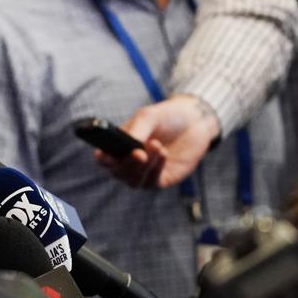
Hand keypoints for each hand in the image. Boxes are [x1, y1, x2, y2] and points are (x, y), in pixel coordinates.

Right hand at [102, 94, 219, 188]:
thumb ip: (137, 131)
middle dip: (128, 164)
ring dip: (144, 166)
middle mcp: (129, 162)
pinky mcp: (162, 179)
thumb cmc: (166, 117)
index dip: (103, 159)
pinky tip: (164, 153)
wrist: (195, 121)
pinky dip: (157, 168)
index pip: (104, 158)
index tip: (106, 155)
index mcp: (119, 146)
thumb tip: (131, 147)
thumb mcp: (148, 117)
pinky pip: (153, 181)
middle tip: (139, 153)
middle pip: (118, 173)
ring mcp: (145, 172)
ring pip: (134, 180)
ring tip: (157, 145)